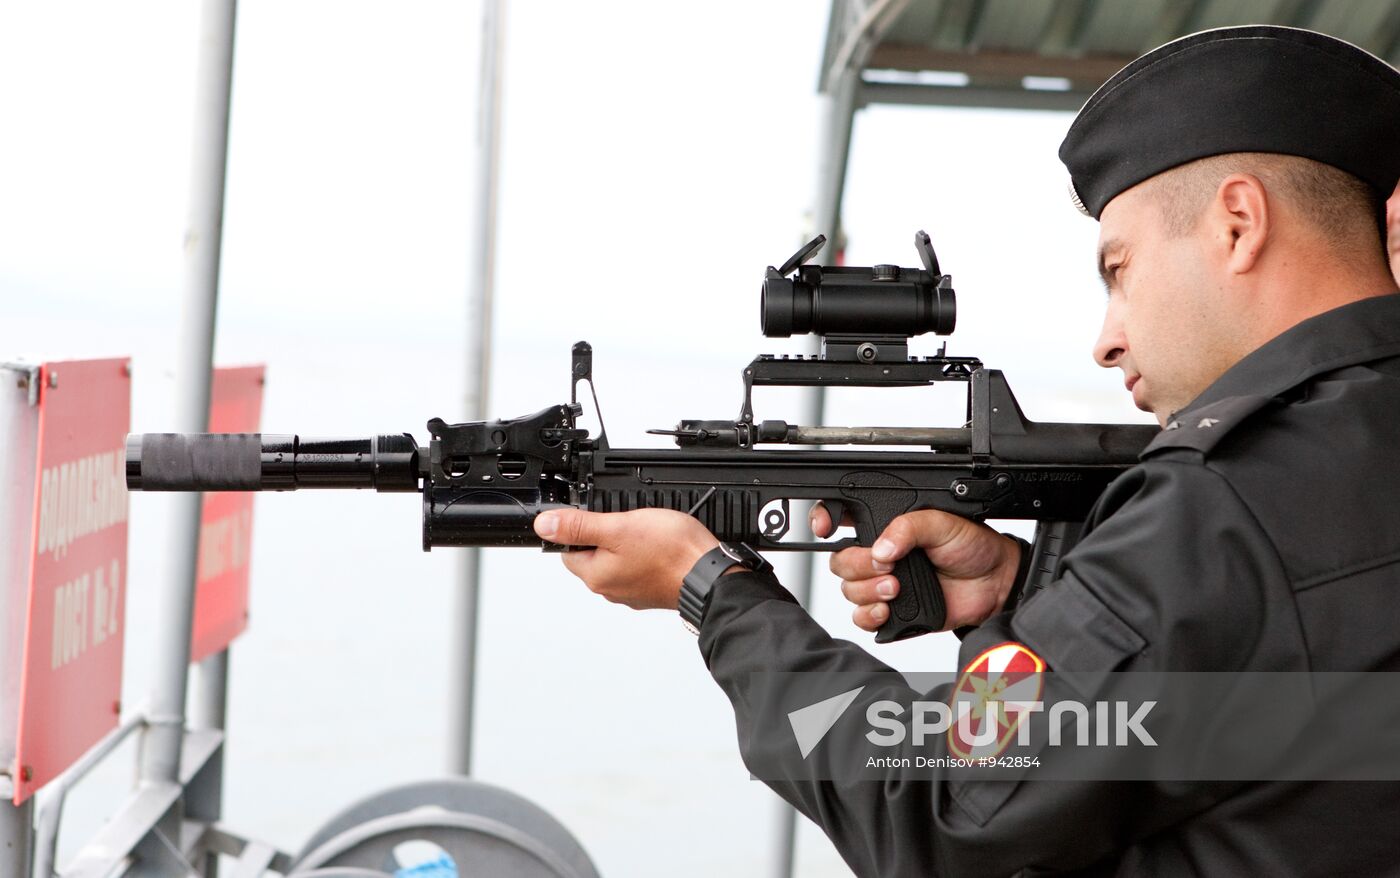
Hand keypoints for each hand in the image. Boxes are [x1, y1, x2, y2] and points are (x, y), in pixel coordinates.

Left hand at [534, 508, 719, 609]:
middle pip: (593, 553)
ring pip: (618, 559)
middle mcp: (610, 589)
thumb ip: (579, 526)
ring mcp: (632, 592)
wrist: (711, 575)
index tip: (602, 517)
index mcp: (595, 575)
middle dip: (607, 534)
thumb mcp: (619, 527)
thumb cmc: (671, 552)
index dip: (581, 527)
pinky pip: (639, 567)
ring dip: (629, 543)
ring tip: (649, 532)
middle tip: (630, 522)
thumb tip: (544, 526)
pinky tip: (661, 547)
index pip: (568, 548)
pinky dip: (647, 555)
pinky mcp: (652, 590)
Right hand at [812, 504, 1021, 632]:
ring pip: (849, 590)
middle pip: (840, 561)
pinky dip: (869, 615)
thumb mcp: (941, 522)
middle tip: (888, 567)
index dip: (824, 519)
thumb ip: (908, 527)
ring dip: (868, 591)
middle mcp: (879, 554)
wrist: (994, 583)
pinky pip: (862, 618)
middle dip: (858, 566)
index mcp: (885, 526)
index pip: (841, 517)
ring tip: (897, 588)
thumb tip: (881, 548)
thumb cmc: (971, 546)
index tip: (826, 528)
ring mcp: (883, 583)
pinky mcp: (892, 611)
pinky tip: (888, 609)